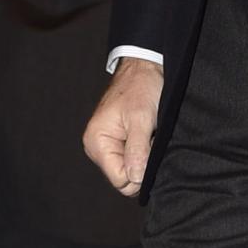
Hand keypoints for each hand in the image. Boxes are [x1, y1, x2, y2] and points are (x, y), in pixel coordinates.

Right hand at [83, 57, 162, 196]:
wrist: (144, 67)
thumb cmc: (141, 87)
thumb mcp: (141, 119)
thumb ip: (137, 150)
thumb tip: (136, 178)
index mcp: (97, 143)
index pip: (121, 180)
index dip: (139, 172)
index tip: (150, 150)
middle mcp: (98, 147)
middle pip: (125, 177)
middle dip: (142, 163)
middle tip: (150, 139)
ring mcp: (108, 145)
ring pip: (131, 168)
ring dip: (144, 155)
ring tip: (149, 133)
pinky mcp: (119, 141)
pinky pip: (134, 157)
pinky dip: (145, 149)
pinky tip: (148, 133)